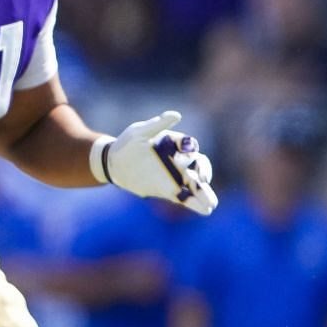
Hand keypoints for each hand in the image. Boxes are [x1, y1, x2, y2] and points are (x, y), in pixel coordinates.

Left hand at [100, 110, 218, 213]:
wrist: (115, 164)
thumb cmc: (127, 144)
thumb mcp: (139, 131)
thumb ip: (158, 124)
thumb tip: (177, 115)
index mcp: (175, 145)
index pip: (190, 146)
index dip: (190, 151)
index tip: (181, 156)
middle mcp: (180, 161)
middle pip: (200, 165)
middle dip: (204, 171)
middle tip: (201, 179)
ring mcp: (176, 177)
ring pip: (197, 185)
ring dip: (206, 193)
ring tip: (212, 203)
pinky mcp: (169, 191)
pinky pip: (186, 198)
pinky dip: (196, 205)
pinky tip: (206, 211)